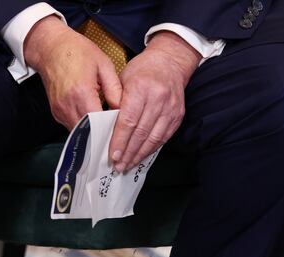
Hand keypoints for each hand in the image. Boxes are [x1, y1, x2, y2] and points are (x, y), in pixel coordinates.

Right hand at [24, 16, 122, 129]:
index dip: (110, 127)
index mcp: (81, 92)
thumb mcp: (103, 64)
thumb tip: (122, 108)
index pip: (98, 122)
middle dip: (102, 132)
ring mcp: (60, 110)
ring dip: (92, 131)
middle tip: (115, 129)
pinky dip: (83, 126)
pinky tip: (91, 117)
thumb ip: (114, 89)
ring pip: (80, 132)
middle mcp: (68, 105)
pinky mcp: (56, 113)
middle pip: (89, 131)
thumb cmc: (76, 51)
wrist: (51, 48)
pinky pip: (72, 126)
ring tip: (104, 123)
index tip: (120, 127)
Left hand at [109, 31, 200, 171]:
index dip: (120, 141)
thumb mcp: (123, 79)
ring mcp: (170, 108)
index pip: (128, 121)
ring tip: (128, 165)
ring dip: (139, 154)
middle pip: (141, 132)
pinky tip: (141, 156)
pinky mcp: (177, 115)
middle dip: (128, 152)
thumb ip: (116, 103)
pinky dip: (151, 149)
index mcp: (140, 88)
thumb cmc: (142, 70)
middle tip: (118, 166)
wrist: (170, 62)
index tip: (112, 155)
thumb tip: (106, 129)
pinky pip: (164, 137)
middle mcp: (157, 99)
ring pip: (153, 138)